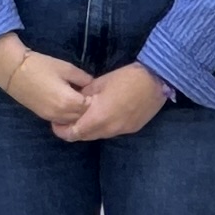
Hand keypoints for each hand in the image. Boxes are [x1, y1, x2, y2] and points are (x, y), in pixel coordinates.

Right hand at [0, 32, 90, 125]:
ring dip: (77, 113)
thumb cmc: (41, 66)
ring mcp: (51, 117)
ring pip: (72, 122)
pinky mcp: (43, 116)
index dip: (94, 99)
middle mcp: (61, 113)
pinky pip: (61, 121)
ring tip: (78, 99)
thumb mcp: (67, 68)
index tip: (95, 91)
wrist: (14, 72)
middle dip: (87, 108)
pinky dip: (68, 115)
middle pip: (82, 117)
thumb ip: (83, 78)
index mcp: (68, 101)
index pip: (90, 107)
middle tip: (89, 95)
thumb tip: (92, 85)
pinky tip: (68, 103)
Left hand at [54, 62, 173, 141]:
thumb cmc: (126, 77)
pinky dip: (105, 125)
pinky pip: (113, 131)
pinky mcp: (133, 129)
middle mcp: (109, 129)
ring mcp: (122, 131)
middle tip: (70, 118)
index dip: (62, 130)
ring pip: (99, 134)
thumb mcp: (99, 83)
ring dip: (91, 128)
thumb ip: (84, 96)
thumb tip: (75, 101)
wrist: (157, 80)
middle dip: (75, 129)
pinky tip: (108, 113)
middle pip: (85, 136)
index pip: (73, 133)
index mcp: (98, 117)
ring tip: (89, 115)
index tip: (57, 123)